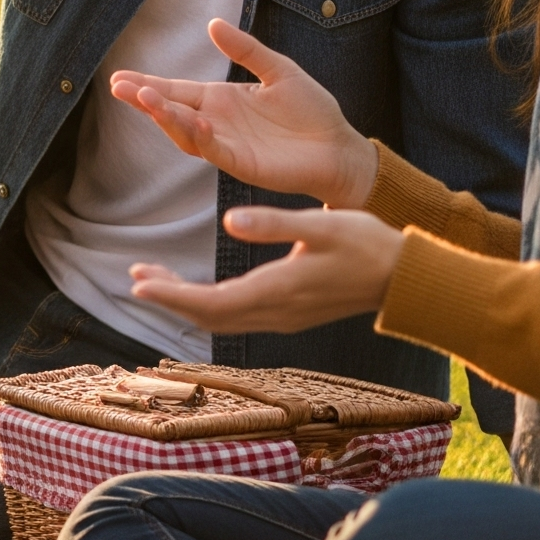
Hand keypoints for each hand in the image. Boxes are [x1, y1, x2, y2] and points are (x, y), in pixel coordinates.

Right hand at [109, 19, 379, 208]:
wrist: (339, 146)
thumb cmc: (312, 110)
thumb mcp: (278, 69)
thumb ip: (246, 50)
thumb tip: (212, 24)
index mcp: (220, 99)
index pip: (175, 90)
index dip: (147, 84)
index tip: (118, 78)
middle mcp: (216, 122)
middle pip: (171, 111)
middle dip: (144, 100)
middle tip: (119, 88)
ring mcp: (226, 144)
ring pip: (184, 132)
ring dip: (164, 117)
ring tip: (145, 99)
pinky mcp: (242, 163)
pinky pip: (214, 150)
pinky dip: (198, 136)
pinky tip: (189, 120)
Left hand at [129, 206, 406, 332]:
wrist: (404, 279)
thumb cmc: (367, 245)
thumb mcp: (322, 226)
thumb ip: (275, 223)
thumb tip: (230, 222)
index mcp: (278, 292)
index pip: (212, 303)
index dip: (172, 295)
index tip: (138, 285)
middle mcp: (275, 312)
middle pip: (209, 315)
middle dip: (170, 297)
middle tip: (135, 275)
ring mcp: (282, 316)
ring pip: (222, 318)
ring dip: (185, 300)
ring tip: (153, 278)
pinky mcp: (288, 312)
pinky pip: (237, 315)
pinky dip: (207, 302)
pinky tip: (195, 287)